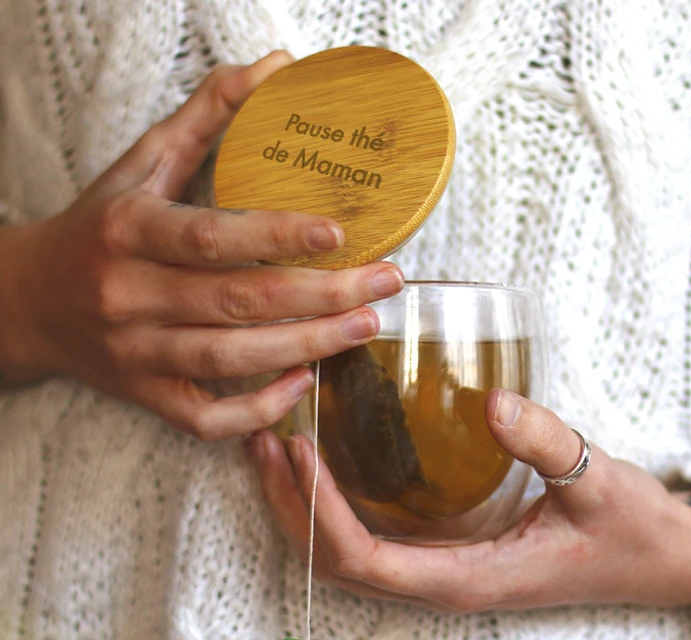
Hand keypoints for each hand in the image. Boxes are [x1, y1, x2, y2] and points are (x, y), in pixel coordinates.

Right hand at [0, 51, 404, 439]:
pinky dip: (257, 408)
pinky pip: (205, 417)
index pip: (210, 237)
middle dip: (322, 295)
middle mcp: (130, 294)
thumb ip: (209, 116)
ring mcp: (136, 352)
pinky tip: (302, 383)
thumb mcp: (142, 163)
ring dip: (307, 347)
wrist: (29, 301)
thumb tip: (273, 67)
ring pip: (230, 360)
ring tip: (365, 325)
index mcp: (129, 230)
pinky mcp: (144, 394)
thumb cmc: (98, 227)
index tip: (339, 232)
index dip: (277, 236)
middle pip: (238, 302)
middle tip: (384, 283)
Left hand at [249, 389, 690, 611]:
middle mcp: (442, 581)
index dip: (318, 510)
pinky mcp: (447, 549)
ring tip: (272, 445)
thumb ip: (548, 443)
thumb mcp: (598, 482)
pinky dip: (332, 503)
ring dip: (300, 506)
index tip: (297, 448)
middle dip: (290, 507)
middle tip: (262, 438)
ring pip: (345, 556)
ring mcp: (441, 568)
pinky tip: (325, 459)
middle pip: (336, 563)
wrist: (659, 560)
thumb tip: (494, 402)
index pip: (366, 560)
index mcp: (467, 576)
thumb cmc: (630, 531)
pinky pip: (370, 537)